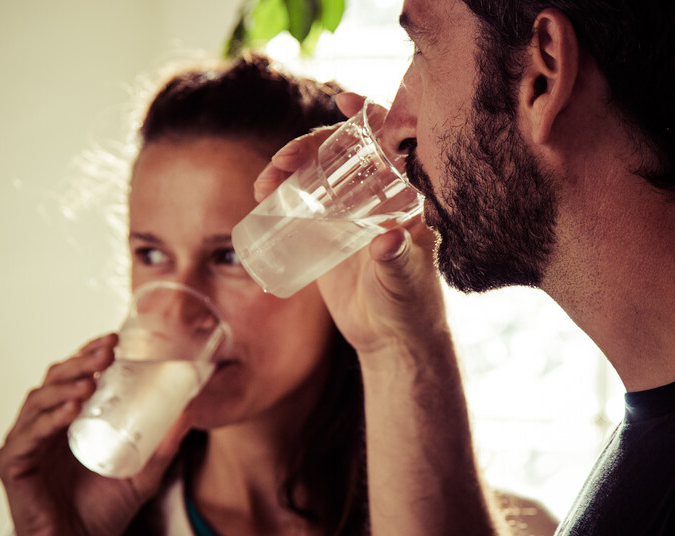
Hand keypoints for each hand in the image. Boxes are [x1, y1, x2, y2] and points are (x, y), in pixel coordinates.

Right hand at [0, 334, 191, 535]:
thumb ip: (164, 446)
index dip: (88, 355)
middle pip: (54, 382)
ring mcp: (25, 444)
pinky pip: (26, 437)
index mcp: (68, 422)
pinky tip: (68, 412)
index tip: (113, 340)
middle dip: (78, 363)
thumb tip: (190, 412)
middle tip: (105, 352)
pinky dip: (46, 421)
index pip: (73, 377)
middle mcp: (43, 428)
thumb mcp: (142, 474)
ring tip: (89, 381)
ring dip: (63, 387)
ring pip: (38, 402)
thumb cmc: (101, 513)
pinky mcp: (12, 465)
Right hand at [255, 92, 451, 365]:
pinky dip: (283, 189)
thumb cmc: (411, 308)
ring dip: (290, 165)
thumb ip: (399, 263)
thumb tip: (387, 240)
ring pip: (320, 172)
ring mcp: (353, 211)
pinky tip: (264, 193)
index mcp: (408, 195)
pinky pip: (304, 199)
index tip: (341, 99)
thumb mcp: (404, 283)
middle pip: (345, 151)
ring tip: (265, 182)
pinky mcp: (330, 231)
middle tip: (281, 162)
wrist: (391, 340)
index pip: (392, 140)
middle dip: (310, 144)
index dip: (369, 112)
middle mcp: (380, 195)